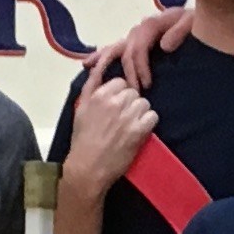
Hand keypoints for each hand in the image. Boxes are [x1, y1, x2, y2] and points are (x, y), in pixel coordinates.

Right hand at [62, 72, 159, 194]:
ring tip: (131, 126)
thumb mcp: (81, 108)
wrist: (88, 167)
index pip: (121, 82)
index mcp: (99, 95)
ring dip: (140, 113)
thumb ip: (90, 86)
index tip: (116, 107)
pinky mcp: (138, 131)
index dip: (120, 94)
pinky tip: (139, 131)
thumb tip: (98, 66)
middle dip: (130, 104)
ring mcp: (128, 117)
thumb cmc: (82, 139)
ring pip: (145, 103)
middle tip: (123, 119)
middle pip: (134, 92)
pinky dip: (148, 124)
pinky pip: (153, 116)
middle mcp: (114, 103)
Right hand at [101, 5, 194, 92]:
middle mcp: (140, 29)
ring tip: (96, 79)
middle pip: (125, 51)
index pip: (138, 48)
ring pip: (115, 49)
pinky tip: (88, 64)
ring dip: (105, 64)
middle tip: (133, 92)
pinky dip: (102, 56)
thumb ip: (179, 31)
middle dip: (127, 73)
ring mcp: (136, 35)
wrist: (200, 16)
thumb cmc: (196, 21)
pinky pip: (116, 49)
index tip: (146, 85)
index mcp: (151, 25)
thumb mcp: (191, 21)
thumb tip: (164, 45)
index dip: (140, 67)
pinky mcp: (136, 41)